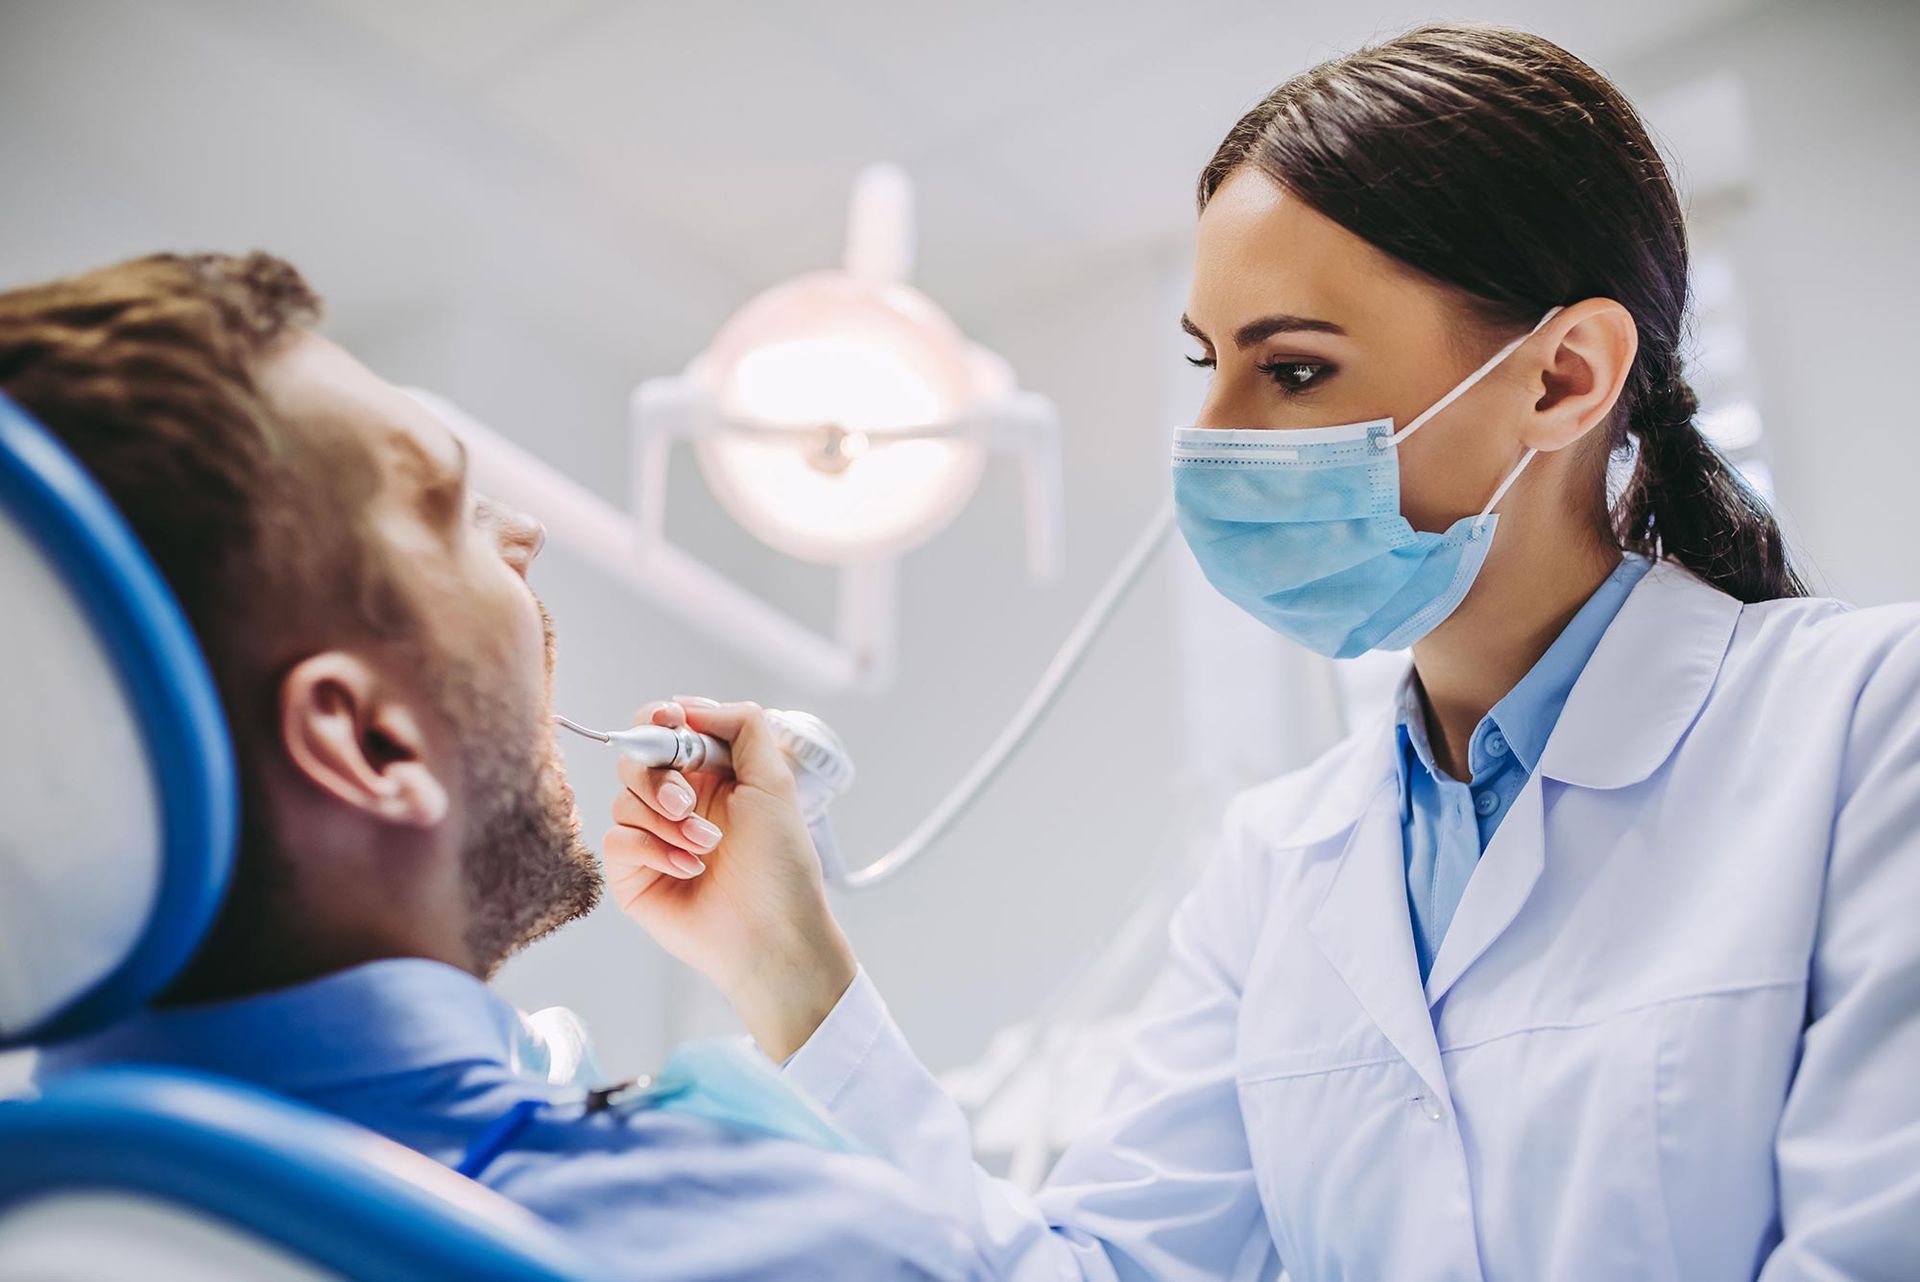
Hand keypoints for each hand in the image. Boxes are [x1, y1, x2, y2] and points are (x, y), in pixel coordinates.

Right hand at [602, 698, 855, 1059]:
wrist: (773, 934)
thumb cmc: (781, 866)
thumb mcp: (775, 782)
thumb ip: (743, 727)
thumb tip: (692, 706)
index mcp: (710, 776)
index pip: (665, 730)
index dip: (659, 719)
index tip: (669, 719)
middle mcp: (677, 803)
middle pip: (635, 759)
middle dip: (660, 776)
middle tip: (687, 802)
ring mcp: (652, 839)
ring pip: (624, 799)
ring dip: (667, 821)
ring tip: (707, 847)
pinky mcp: (632, 875)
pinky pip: (617, 841)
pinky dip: (653, 850)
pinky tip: (688, 869)